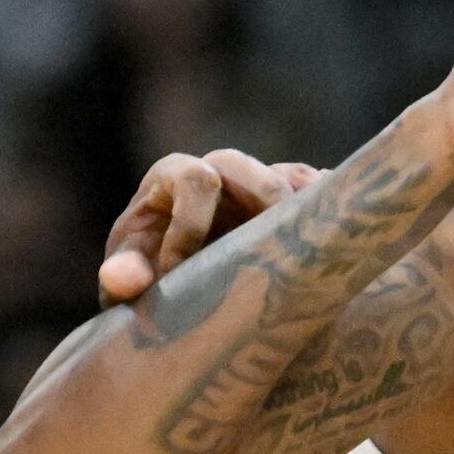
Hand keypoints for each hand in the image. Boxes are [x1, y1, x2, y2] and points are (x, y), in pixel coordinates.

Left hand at [97, 152, 320, 302]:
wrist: (182, 286)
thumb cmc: (149, 275)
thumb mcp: (130, 277)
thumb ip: (124, 275)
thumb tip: (120, 279)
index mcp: (174, 177)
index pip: (195, 179)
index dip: (191, 226)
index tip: (183, 274)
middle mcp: (220, 172)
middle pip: (249, 167)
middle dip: (262, 205)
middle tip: (270, 252)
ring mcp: (260, 183)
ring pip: (291, 178)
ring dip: (301, 212)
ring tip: (308, 250)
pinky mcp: (294, 200)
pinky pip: (319, 192)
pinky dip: (328, 211)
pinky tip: (333, 244)